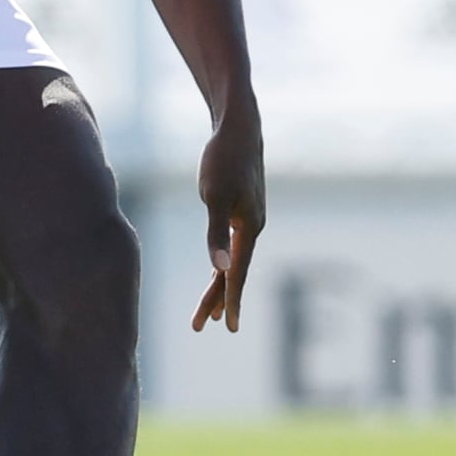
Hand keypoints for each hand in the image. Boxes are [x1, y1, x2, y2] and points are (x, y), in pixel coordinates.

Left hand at [188, 113, 266, 333]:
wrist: (239, 128)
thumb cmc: (223, 159)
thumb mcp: (214, 196)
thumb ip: (215, 234)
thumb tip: (217, 268)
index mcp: (248, 228)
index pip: (237, 272)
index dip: (229, 299)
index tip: (227, 326)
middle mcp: (252, 228)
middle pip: (233, 271)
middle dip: (218, 299)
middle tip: (203, 326)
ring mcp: (248, 219)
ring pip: (233, 260)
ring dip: (220, 285)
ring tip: (210, 312)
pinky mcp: (241, 210)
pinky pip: (232, 246)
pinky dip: (223, 263)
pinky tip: (218, 271)